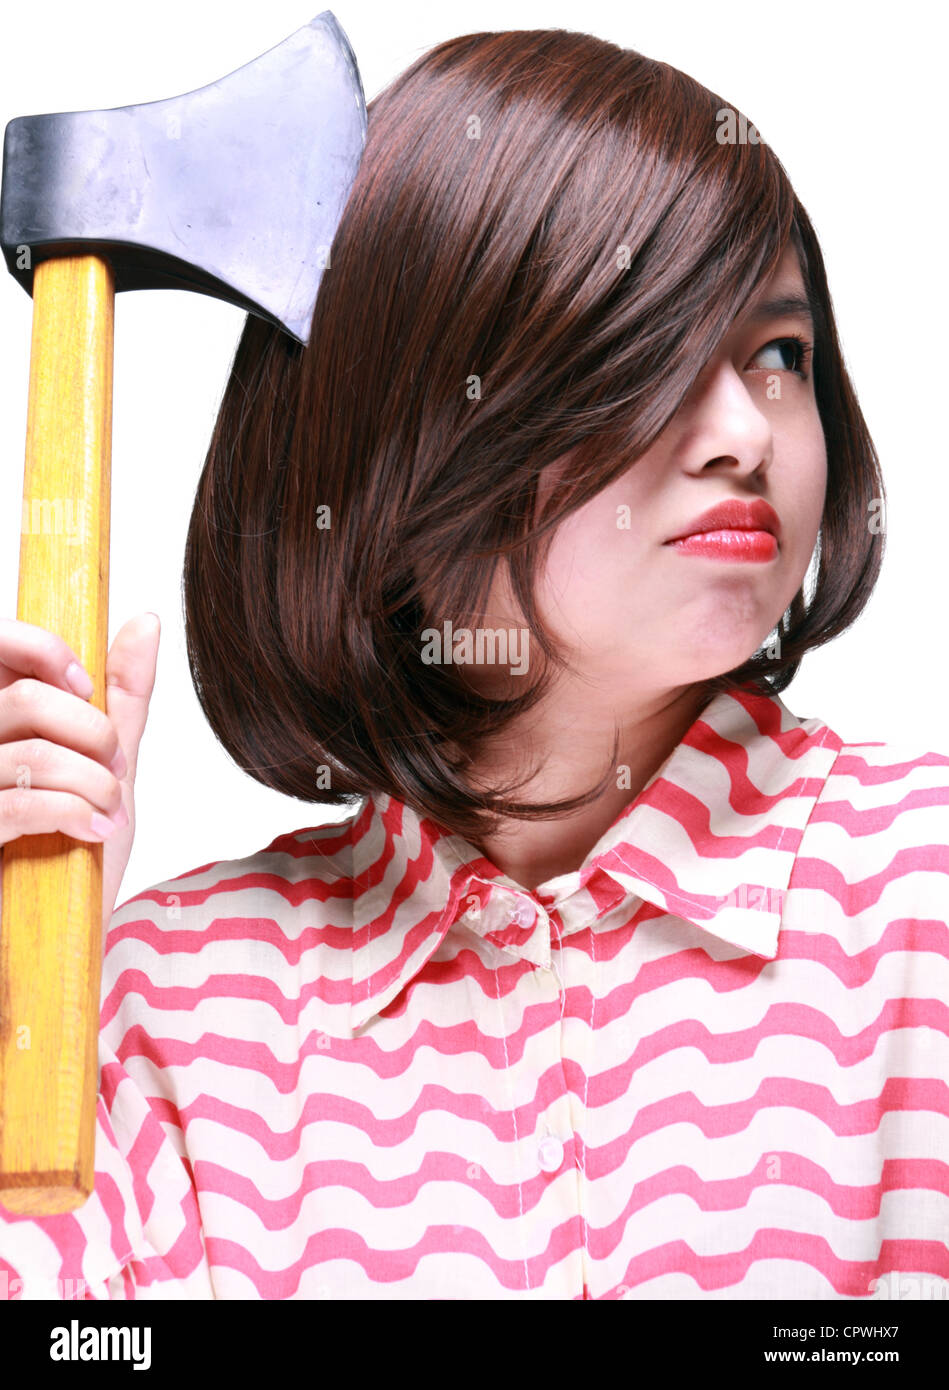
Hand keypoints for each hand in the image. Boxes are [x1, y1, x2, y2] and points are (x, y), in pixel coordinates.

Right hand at [0, 613, 160, 931]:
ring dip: (93, 782)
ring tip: (109, 811)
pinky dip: (77, 813)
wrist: (54, 948)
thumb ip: (121, 698)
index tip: (85, 686)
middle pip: (23, 701)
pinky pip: (22, 804)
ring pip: (32, 752)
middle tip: (113, 766)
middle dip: (92, 731)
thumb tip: (144, 620)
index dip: (43, 650)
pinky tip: (96, 832)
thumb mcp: (108, 768)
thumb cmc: (72, 856)